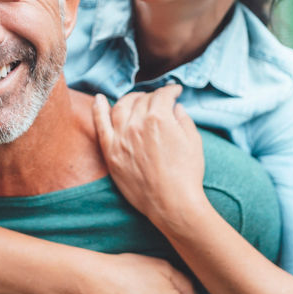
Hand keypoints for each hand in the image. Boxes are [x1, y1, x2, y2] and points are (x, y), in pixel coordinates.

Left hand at [92, 86, 204, 223]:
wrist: (172, 203)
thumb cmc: (187, 174)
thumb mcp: (194, 141)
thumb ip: (183, 119)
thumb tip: (175, 107)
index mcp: (159, 118)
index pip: (163, 95)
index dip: (171, 91)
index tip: (175, 91)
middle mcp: (137, 124)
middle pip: (142, 100)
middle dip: (153, 97)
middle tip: (159, 101)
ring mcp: (121, 138)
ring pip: (121, 107)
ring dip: (130, 99)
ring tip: (136, 100)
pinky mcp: (111, 153)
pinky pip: (100, 125)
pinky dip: (98, 109)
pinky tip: (99, 99)